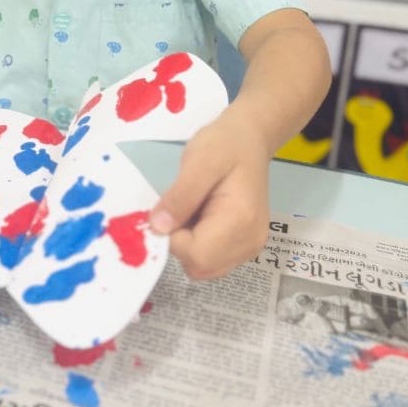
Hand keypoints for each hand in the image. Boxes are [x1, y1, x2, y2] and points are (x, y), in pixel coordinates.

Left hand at [149, 105, 271, 279]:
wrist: (250, 139)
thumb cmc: (224, 145)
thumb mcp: (198, 161)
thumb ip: (179, 196)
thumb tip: (157, 228)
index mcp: (241, 221)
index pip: (196, 255)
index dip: (173, 237)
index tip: (171, 208)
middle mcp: (250, 243)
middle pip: (200, 267)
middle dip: (180, 243)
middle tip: (182, 207)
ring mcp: (249, 248)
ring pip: (203, 267)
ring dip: (188, 245)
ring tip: (194, 209)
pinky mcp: (243, 247)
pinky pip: (211, 260)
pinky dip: (198, 244)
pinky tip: (200, 217)